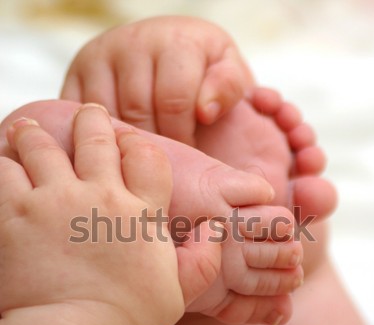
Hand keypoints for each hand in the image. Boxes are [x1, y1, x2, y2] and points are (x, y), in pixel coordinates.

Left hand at [0, 104, 221, 324]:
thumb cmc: (125, 321)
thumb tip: (216, 229)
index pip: (145, 156)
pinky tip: (3, 159)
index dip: (137, 143)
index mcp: (139, 212)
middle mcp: (99, 196)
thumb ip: (203, 259)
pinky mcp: (14, 216)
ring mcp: (54, 202)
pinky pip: (3, 173)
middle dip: (91, 120)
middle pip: (95, 137)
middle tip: (87, 114)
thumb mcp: (178, 293)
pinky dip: (2, 163)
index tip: (128, 142)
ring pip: (41, 146)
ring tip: (28, 130)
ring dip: (35, 135)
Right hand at [61, 16, 254, 144]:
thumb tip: (206, 110)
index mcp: (176, 40)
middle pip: (139, 111)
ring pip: (108, 116)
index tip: (189, 154)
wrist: (166, 52)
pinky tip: (114, 152)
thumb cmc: (202, 73)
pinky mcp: (75, 73)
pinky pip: (79, 116)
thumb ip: (229, 87)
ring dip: (126, 146)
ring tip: (140, 163)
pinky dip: (97, 138)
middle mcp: (133, 40)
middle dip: (155, 146)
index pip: (174, 101)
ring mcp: (99, 55)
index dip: (183, 137)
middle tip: (163, 166)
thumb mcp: (228, 73)